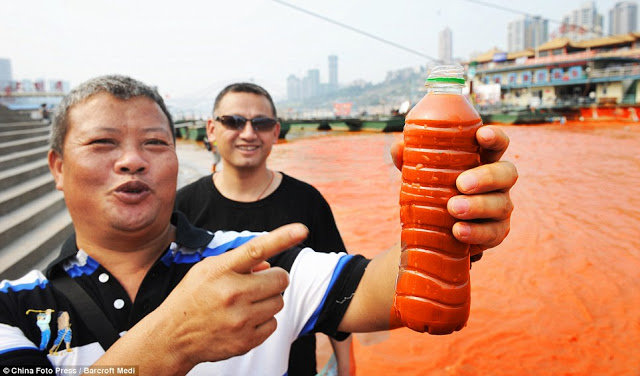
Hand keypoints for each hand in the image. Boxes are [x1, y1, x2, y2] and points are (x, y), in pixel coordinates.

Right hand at [114, 223, 308, 373]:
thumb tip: (270, 266)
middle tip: (257, 284)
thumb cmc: (193, 297)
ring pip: (279, 302)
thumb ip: (239, 263)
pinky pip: (273, 324)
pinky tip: (243, 321)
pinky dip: (263, 321)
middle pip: (280, 279)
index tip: (302, 230)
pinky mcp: (246, 340)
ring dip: (268, 301)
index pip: (257, 249)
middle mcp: (232, 293)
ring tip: (245, 304)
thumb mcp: (207, 270)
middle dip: (273, 280)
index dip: (282, 238)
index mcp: (221, 270)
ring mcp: (240, 319)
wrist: (172, 337)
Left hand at [390, 126, 516, 255]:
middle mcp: (498, 183)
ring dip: (477, 206)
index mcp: (483, 161)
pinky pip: (493, 233)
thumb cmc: (434, 192)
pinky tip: (458, 231)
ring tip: (453, 208)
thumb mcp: (422, 175)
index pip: (498, 144)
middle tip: (461, 183)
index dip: (494, 137)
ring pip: (501, 204)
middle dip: (486, 177)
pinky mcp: (497, 233)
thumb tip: (399, 147)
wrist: (436, 232)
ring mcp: (500, 208)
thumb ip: (411, 160)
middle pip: (507, 173)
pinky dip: (475, 232)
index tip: (481, 135)